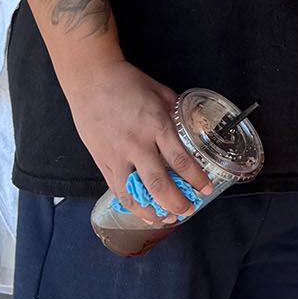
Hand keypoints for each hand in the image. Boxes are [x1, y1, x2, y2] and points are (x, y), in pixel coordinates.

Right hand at [65, 59, 201, 224]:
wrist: (91, 80)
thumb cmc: (128, 83)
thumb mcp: (161, 92)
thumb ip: (177, 113)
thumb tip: (193, 128)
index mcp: (156, 125)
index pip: (180, 160)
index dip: (196, 179)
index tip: (206, 189)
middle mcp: (136, 144)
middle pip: (158, 184)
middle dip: (176, 203)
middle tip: (188, 210)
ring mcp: (116, 155)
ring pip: (134, 194)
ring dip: (152, 211)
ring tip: (166, 219)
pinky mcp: (101, 161)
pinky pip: (117, 190)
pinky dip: (131, 205)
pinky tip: (142, 211)